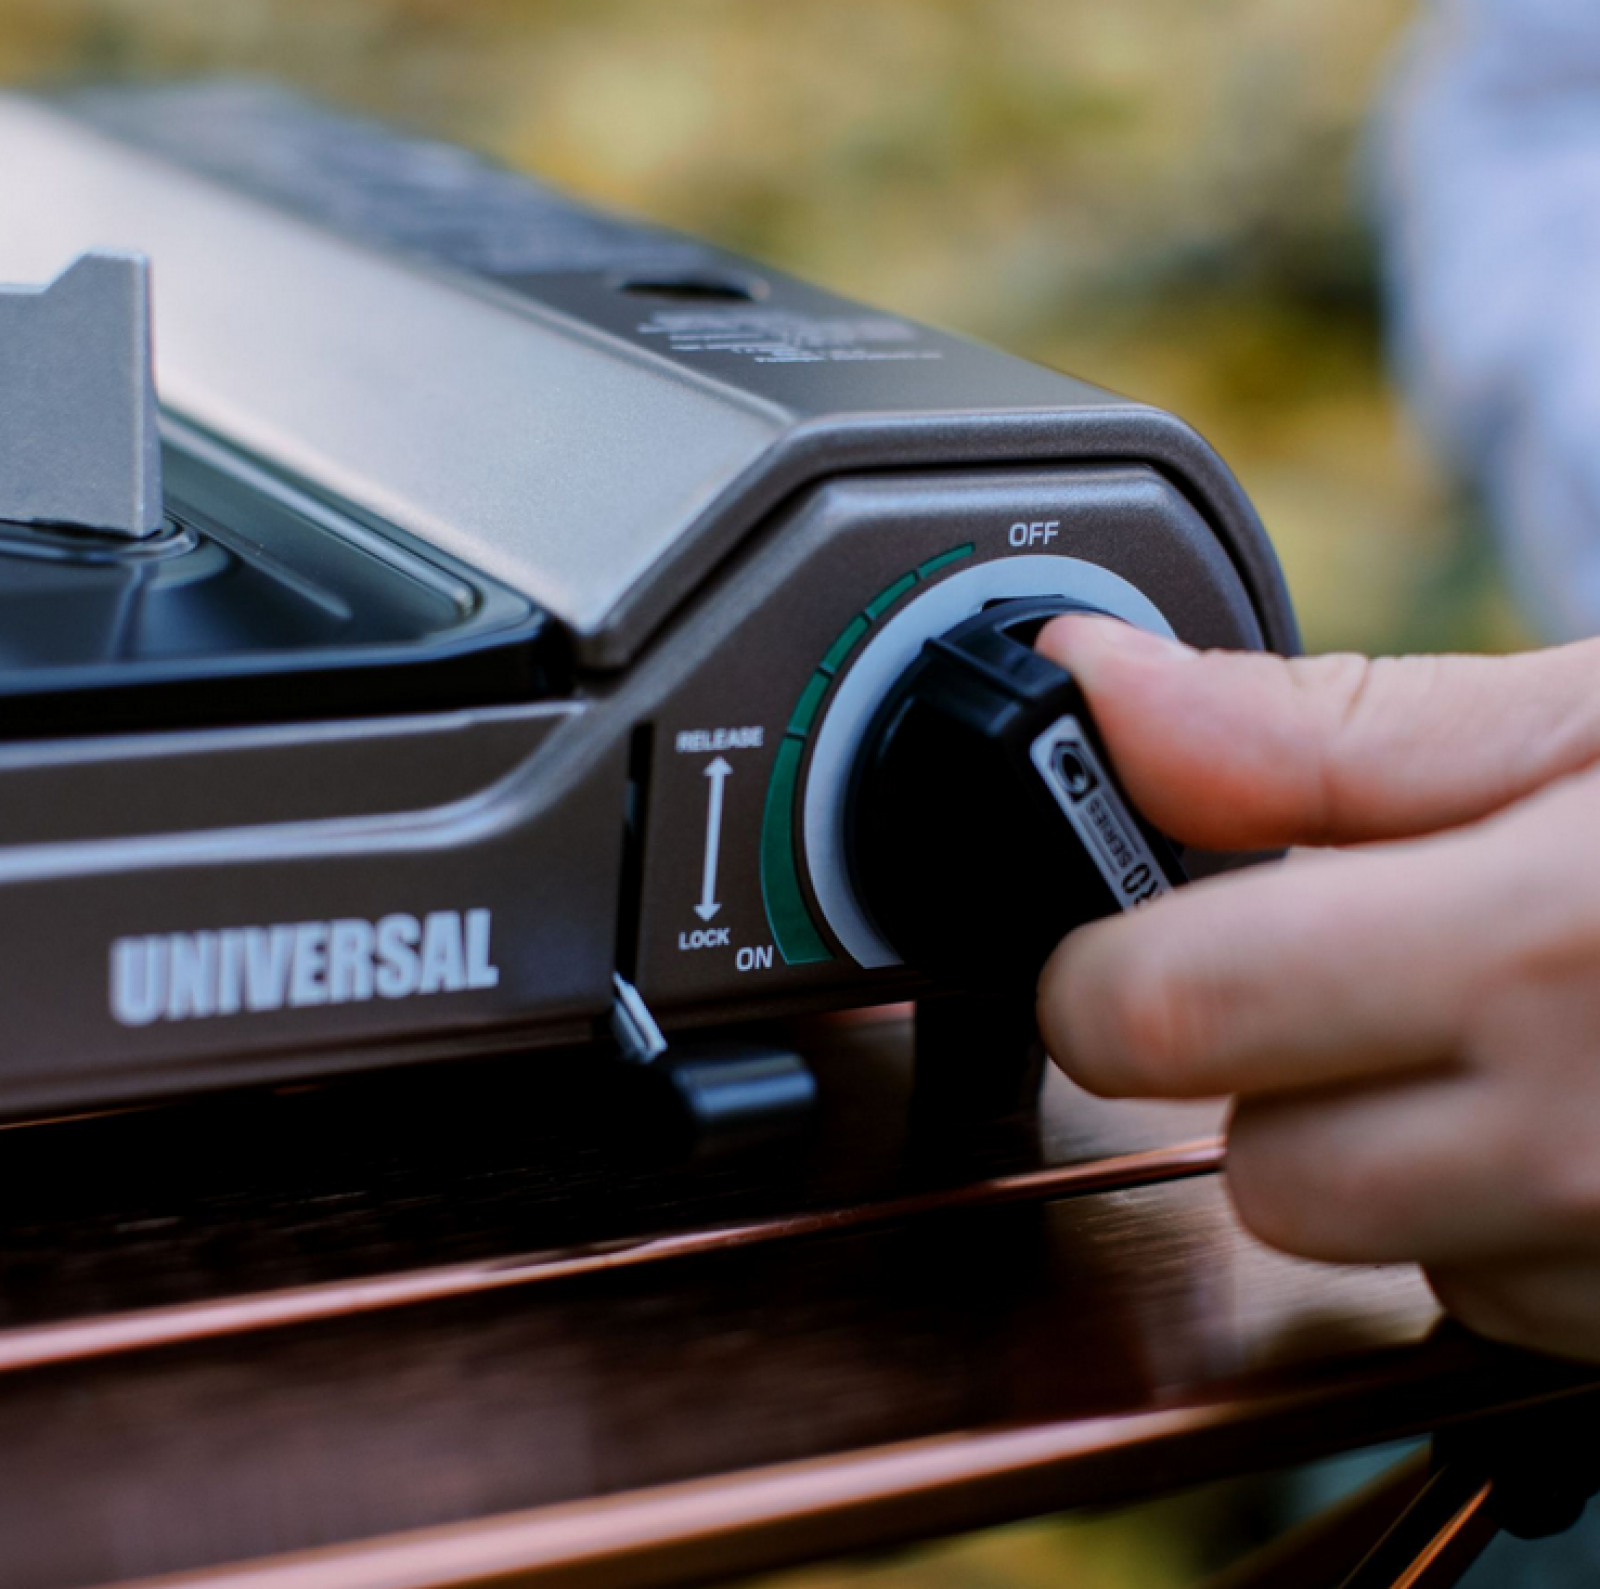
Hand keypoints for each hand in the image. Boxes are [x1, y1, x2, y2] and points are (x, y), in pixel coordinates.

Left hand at [1034, 615, 1599, 1360]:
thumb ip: (1320, 734)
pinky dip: (1499, 1216)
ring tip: (1518, 1022)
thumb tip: (1096, 690)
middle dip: (1259, 1066)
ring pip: (1370, 1246)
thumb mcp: (1598, 721)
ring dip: (1389, 1145)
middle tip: (1350, 957)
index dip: (1104, 967)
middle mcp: (1598, 1145)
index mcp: (1545, 949)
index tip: (1119, 925)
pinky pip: (1496, 1305)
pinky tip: (1587, 1110)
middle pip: (1251, 1163)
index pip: (1161, 1013)